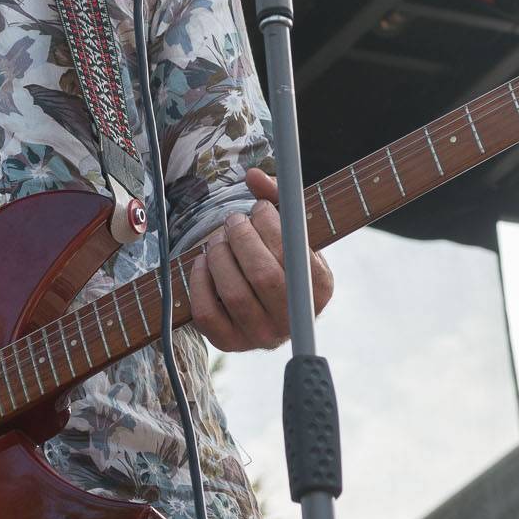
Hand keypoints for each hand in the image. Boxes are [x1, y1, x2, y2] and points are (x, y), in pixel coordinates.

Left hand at [188, 167, 335, 351]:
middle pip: (263, 275)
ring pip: (233, 293)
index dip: (270, 227)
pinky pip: (207, 313)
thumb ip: (277, 199)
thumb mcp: (289, 232)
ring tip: (219, 238)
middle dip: (242, 238)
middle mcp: (293, 319)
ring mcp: (260, 335)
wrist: (267, 305)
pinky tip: (204, 261)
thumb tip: (253, 175)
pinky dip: (199, 281)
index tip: (259, 208)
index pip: (293, 257)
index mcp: (319, 290)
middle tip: (233, 220)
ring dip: (219, 255)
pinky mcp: (229, 343)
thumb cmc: (280, 259)